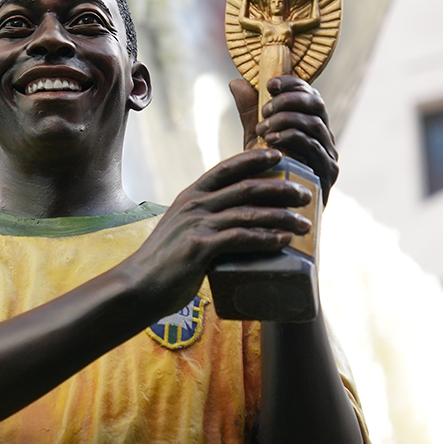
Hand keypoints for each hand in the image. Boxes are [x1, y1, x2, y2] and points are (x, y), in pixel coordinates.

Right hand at [121, 148, 312, 316]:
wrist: (136, 287)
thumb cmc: (162, 265)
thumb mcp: (180, 231)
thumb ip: (204, 224)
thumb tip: (234, 230)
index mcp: (189, 196)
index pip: (226, 168)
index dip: (254, 159)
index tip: (279, 156)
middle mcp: (194, 205)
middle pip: (246, 187)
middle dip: (281, 188)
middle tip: (306, 194)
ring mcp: (196, 224)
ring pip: (248, 212)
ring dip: (281, 216)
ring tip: (305, 223)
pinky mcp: (200, 248)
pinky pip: (240, 238)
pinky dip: (265, 237)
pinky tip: (283, 241)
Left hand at [229, 76, 339, 202]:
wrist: (269, 219)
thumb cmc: (264, 178)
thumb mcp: (255, 141)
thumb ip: (250, 113)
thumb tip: (237, 82)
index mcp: (312, 128)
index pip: (310, 96)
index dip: (293, 84)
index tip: (270, 84)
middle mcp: (325, 140)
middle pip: (317, 105)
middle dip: (289, 100)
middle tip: (265, 108)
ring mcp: (329, 158)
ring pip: (315, 125)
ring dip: (287, 119)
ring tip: (263, 127)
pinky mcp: (327, 176)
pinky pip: (314, 148)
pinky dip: (292, 138)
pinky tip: (272, 140)